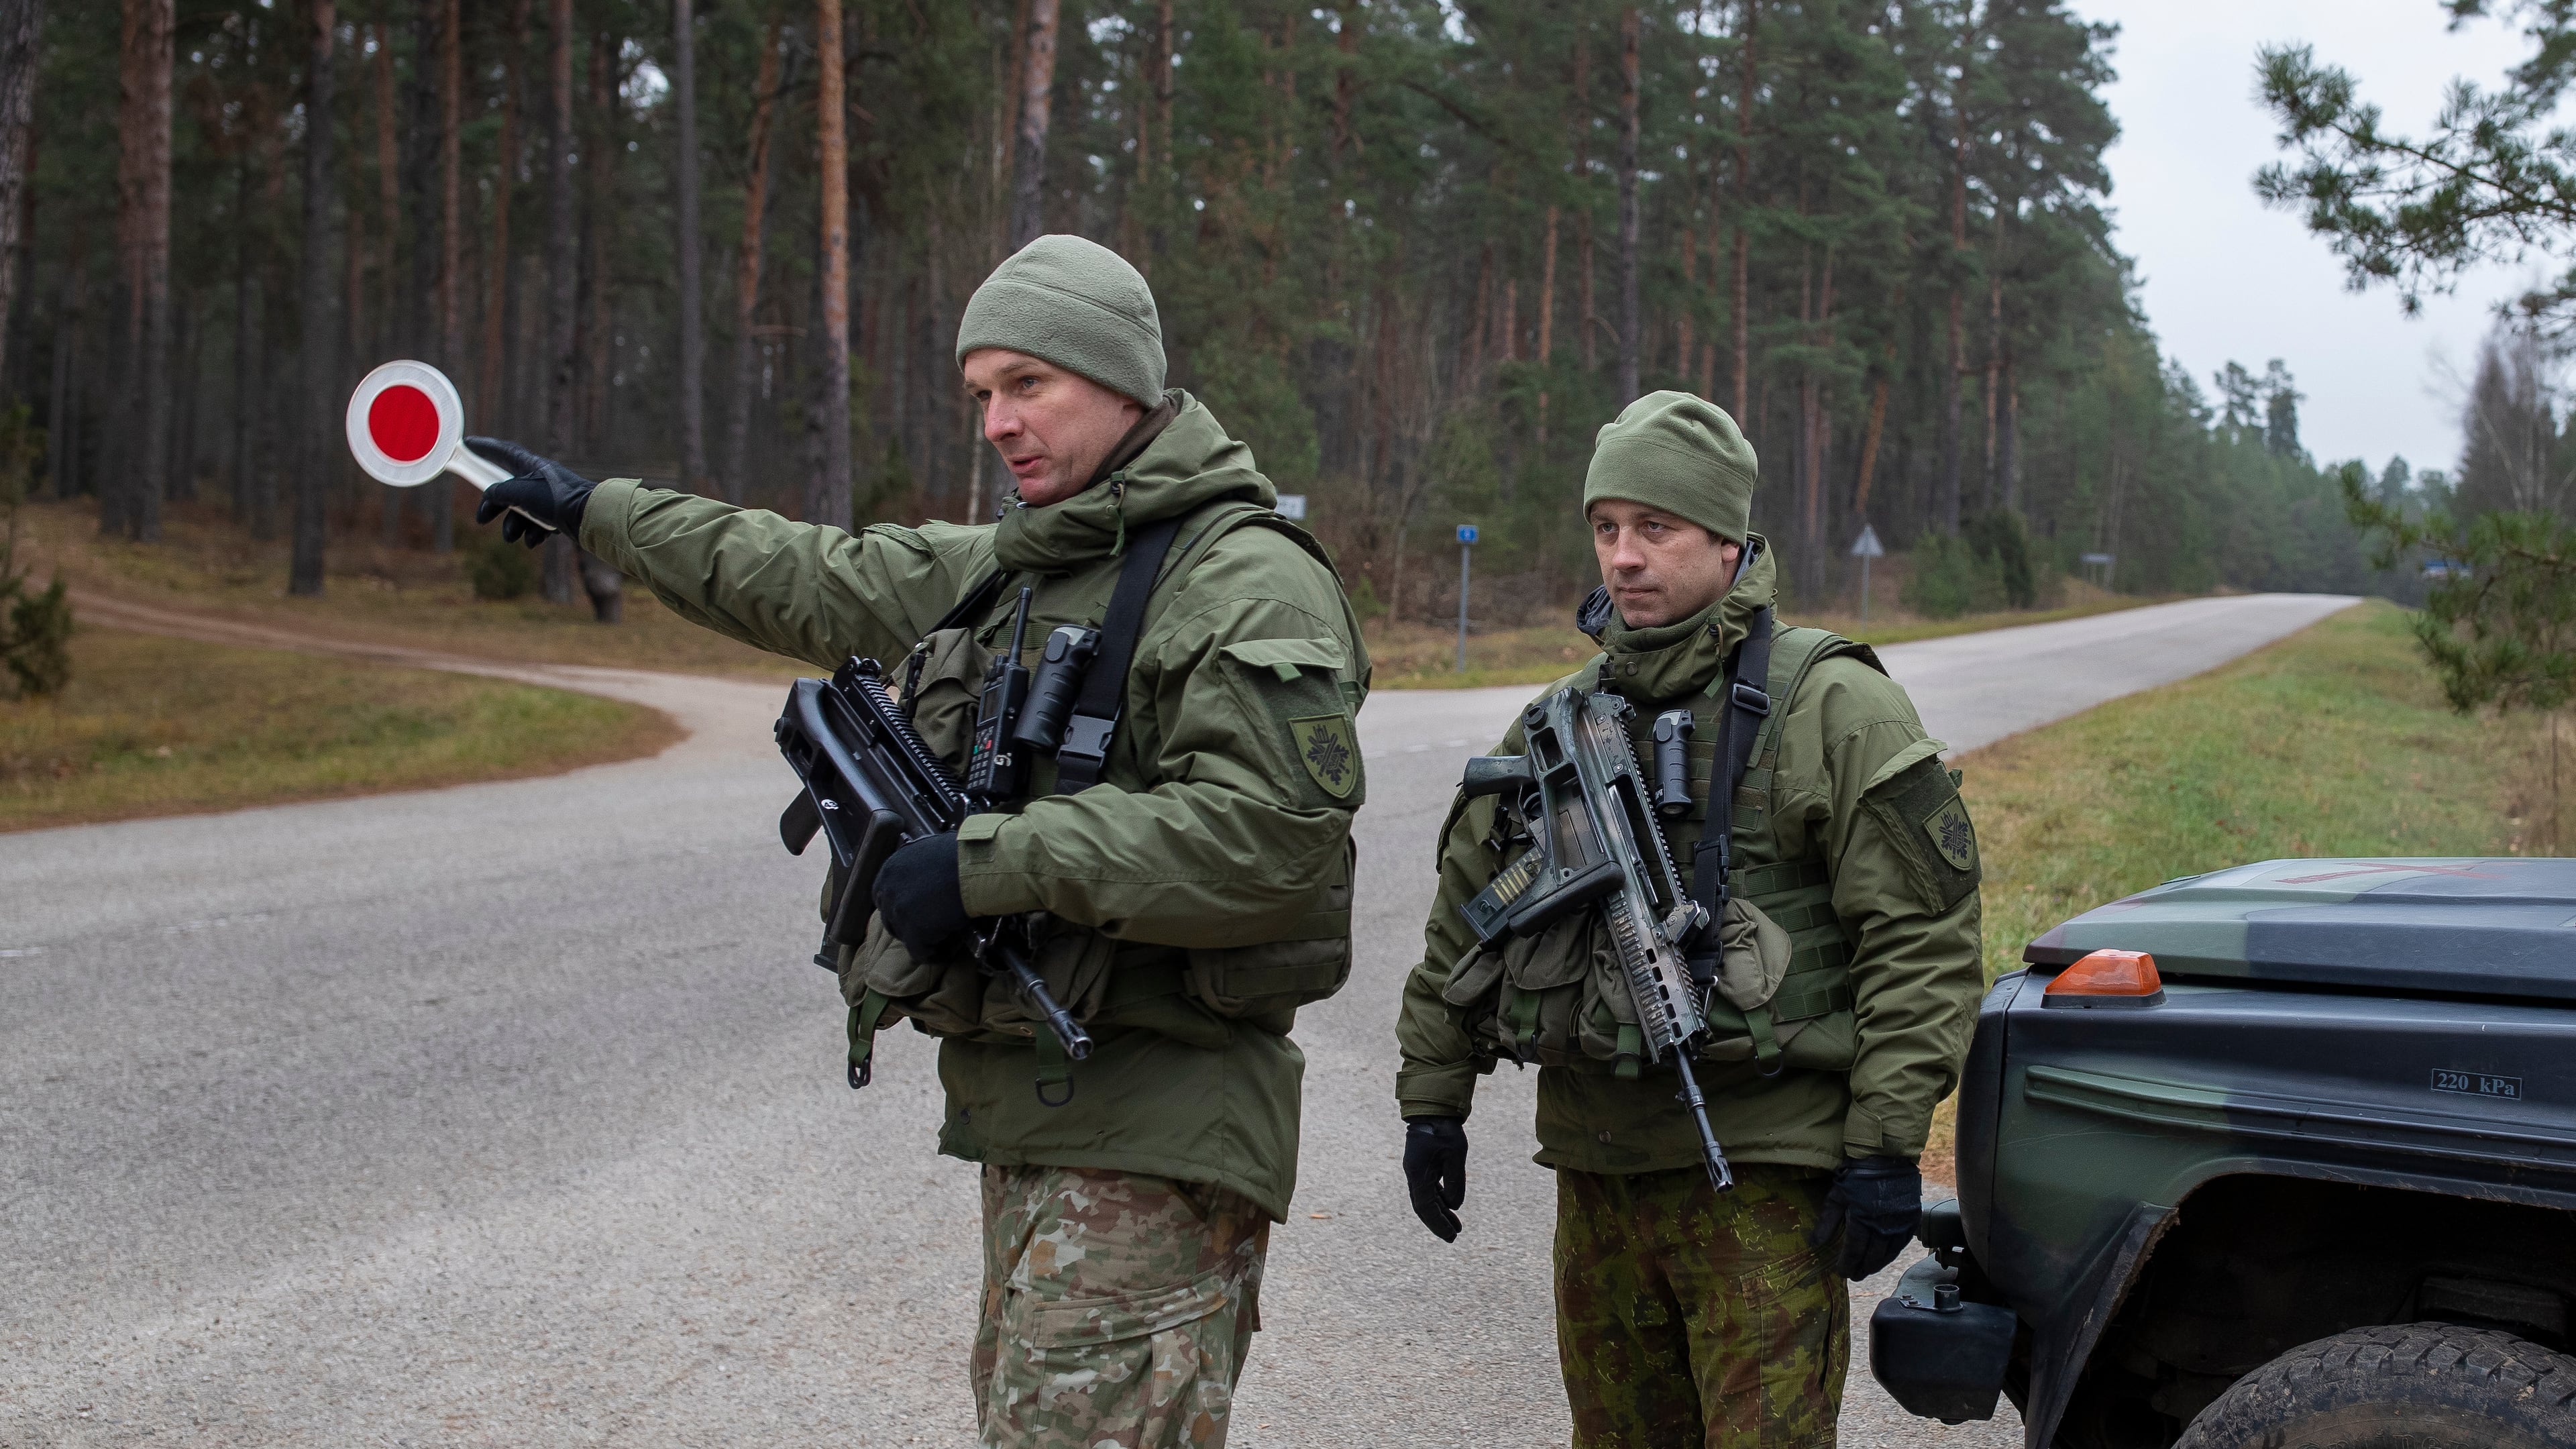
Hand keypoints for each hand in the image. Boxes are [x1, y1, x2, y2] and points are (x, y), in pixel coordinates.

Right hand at [464, 437, 597, 547]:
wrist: (591, 517)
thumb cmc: (557, 499)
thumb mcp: (521, 492)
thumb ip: (500, 491)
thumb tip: (491, 495)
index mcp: (530, 465)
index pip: (502, 451)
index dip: (484, 447)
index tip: (468, 444)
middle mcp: (539, 478)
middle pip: (506, 489)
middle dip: (494, 506)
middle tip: (482, 519)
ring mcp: (548, 497)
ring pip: (521, 511)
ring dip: (514, 526)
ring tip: (513, 537)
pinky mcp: (557, 514)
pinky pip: (537, 523)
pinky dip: (533, 532)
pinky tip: (534, 540)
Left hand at [874, 832, 968, 958]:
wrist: (974, 867)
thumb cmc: (960, 855)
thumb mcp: (928, 853)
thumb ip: (917, 869)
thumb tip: (925, 879)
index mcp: (889, 870)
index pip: (883, 896)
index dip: (901, 906)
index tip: (916, 910)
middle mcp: (887, 891)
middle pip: (891, 918)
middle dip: (908, 924)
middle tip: (928, 926)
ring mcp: (899, 913)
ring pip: (905, 936)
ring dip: (922, 938)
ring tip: (941, 938)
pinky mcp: (914, 932)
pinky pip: (920, 952)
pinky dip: (934, 954)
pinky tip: (946, 952)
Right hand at [1403, 1116, 1468, 1241]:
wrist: (1432, 1109)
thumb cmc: (1444, 1129)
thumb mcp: (1455, 1154)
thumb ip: (1455, 1181)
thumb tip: (1454, 1205)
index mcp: (1417, 1173)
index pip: (1426, 1207)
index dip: (1438, 1224)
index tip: (1451, 1236)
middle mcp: (1413, 1175)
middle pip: (1424, 1207)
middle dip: (1438, 1223)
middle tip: (1453, 1237)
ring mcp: (1417, 1171)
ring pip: (1426, 1200)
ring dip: (1440, 1213)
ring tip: (1456, 1227)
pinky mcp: (1423, 1167)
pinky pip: (1429, 1190)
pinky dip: (1440, 1201)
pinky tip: (1450, 1207)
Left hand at [1811, 1154, 1921, 1279]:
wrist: (1886, 1157)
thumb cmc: (1857, 1174)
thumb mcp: (1836, 1195)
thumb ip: (1826, 1221)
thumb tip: (1814, 1244)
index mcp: (1863, 1219)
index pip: (1854, 1251)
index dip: (1847, 1264)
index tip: (1841, 1272)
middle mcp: (1884, 1225)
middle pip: (1872, 1256)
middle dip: (1862, 1268)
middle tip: (1854, 1276)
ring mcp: (1900, 1223)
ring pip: (1889, 1253)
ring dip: (1877, 1264)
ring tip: (1867, 1270)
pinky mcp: (1913, 1218)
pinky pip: (1903, 1243)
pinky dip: (1892, 1253)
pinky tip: (1885, 1257)